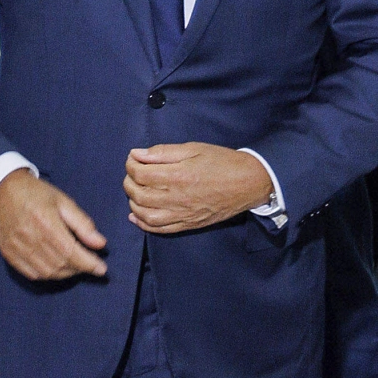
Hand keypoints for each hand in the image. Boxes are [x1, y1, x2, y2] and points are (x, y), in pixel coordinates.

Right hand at [0, 169, 108, 281]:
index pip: (71, 251)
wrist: (3, 191)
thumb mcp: (64, 202)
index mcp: (45, 222)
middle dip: (79, 269)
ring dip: (65, 274)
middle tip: (89, 264)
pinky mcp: (9, 254)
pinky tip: (56, 267)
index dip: (89, 264)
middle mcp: (30, 237)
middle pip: (60, 264)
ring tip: (75, 266)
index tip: (102, 269)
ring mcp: (17, 248)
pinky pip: (32, 274)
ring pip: (47, 273)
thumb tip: (100, 244)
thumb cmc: (36, 194)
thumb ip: (82, 224)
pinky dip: (48, 275)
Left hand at [123, 144, 272, 234]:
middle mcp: (176, 197)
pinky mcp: (188, 224)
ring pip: (145, 214)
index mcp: (177, 176)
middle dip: (129, 182)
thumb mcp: (193, 148)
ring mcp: (182, 214)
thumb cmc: (222, 162)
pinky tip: (136, 215)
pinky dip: (143, 224)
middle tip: (132, 174)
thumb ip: (163, 152)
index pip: (140, 173)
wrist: (248, 183)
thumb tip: (136, 154)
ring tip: (135, 191)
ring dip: (133, 202)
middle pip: (138, 194)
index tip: (133, 159)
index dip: (131, 164)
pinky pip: (159, 229)